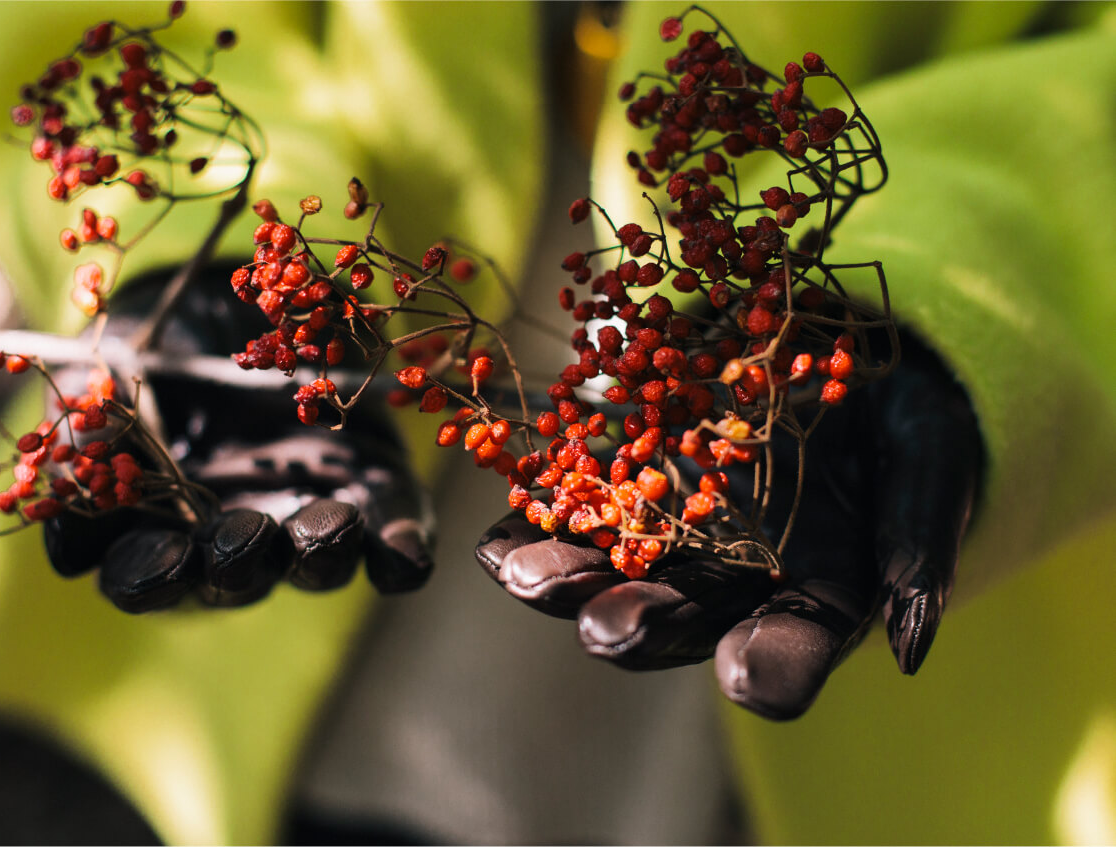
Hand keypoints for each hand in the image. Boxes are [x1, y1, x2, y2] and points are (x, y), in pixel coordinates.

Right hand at [44, 271, 432, 612]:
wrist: (240, 308)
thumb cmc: (160, 351)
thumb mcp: (117, 368)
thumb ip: (93, 420)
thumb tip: (68, 473)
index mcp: (157, 523)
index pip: (142, 576)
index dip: (149, 575)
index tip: (163, 557)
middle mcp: (231, 539)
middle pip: (231, 580)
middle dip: (237, 563)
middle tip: (242, 536)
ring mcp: (303, 520)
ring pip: (314, 565)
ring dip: (320, 553)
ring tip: (327, 523)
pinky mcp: (372, 497)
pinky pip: (393, 543)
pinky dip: (400, 553)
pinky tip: (404, 555)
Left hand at [475, 332, 979, 719]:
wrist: (841, 351)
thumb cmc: (903, 426)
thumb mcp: (929, 469)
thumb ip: (918, 548)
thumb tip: (912, 650)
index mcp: (812, 595)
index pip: (792, 649)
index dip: (771, 665)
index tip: (747, 674)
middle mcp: (729, 577)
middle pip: (680, 616)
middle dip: (641, 624)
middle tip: (607, 631)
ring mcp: (671, 528)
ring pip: (611, 568)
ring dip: (565, 578)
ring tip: (524, 578)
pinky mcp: (626, 475)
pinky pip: (573, 504)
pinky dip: (533, 521)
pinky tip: (495, 539)